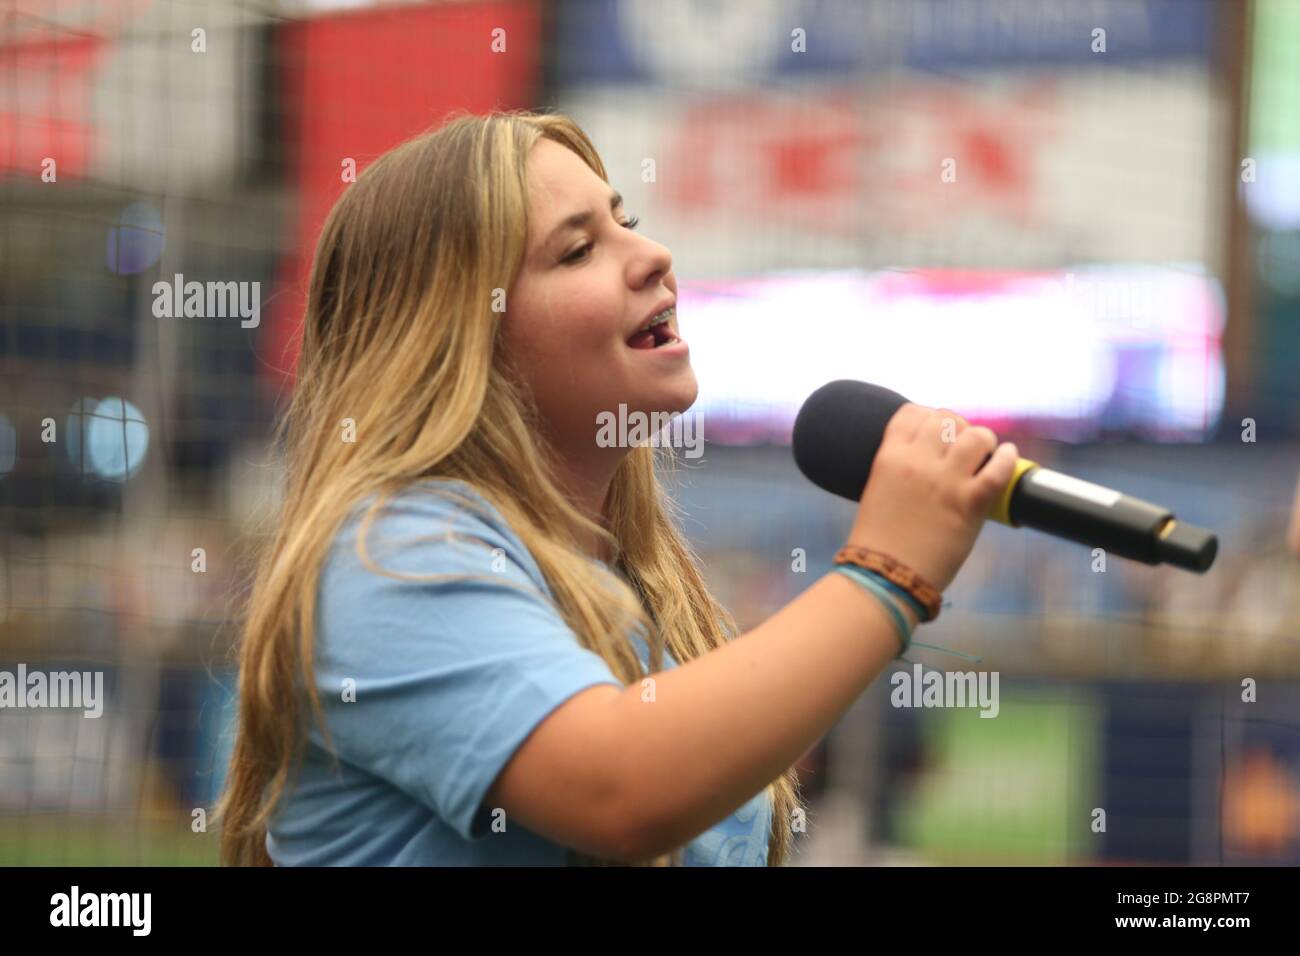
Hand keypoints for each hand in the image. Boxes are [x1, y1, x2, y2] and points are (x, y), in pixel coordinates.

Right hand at [843, 404, 1017, 592]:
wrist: (885, 578)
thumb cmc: (879, 543)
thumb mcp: (878, 492)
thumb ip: (900, 471)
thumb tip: (926, 461)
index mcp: (889, 458)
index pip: (912, 413)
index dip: (929, 416)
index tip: (937, 430)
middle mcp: (917, 462)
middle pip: (946, 419)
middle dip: (958, 428)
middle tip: (963, 445)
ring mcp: (945, 481)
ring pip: (976, 436)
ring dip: (983, 441)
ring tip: (985, 453)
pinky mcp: (970, 503)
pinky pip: (999, 467)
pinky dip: (1007, 458)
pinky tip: (1007, 457)